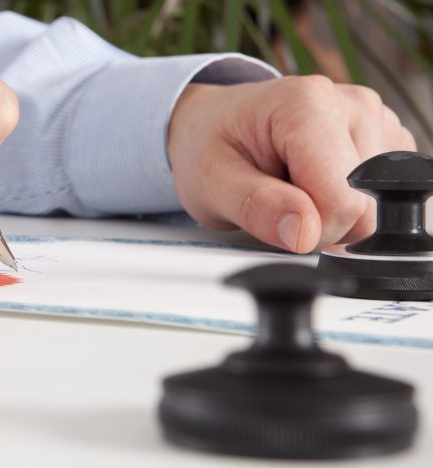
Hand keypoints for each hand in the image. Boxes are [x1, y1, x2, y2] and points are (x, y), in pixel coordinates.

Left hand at [167, 76, 415, 252]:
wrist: (211, 123)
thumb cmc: (209, 147)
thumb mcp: (212, 184)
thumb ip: (257, 208)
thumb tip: (304, 234)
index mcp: (307, 105)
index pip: (342, 202)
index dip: (309, 229)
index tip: (274, 214)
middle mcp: (351, 104)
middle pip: (365, 209)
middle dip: (321, 223)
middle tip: (278, 200)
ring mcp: (375, 119)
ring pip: (377, 209)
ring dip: (332, 213)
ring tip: (292, 186)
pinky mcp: (387, 138)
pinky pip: (384, 198)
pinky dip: (348, 202)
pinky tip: (315, 182)